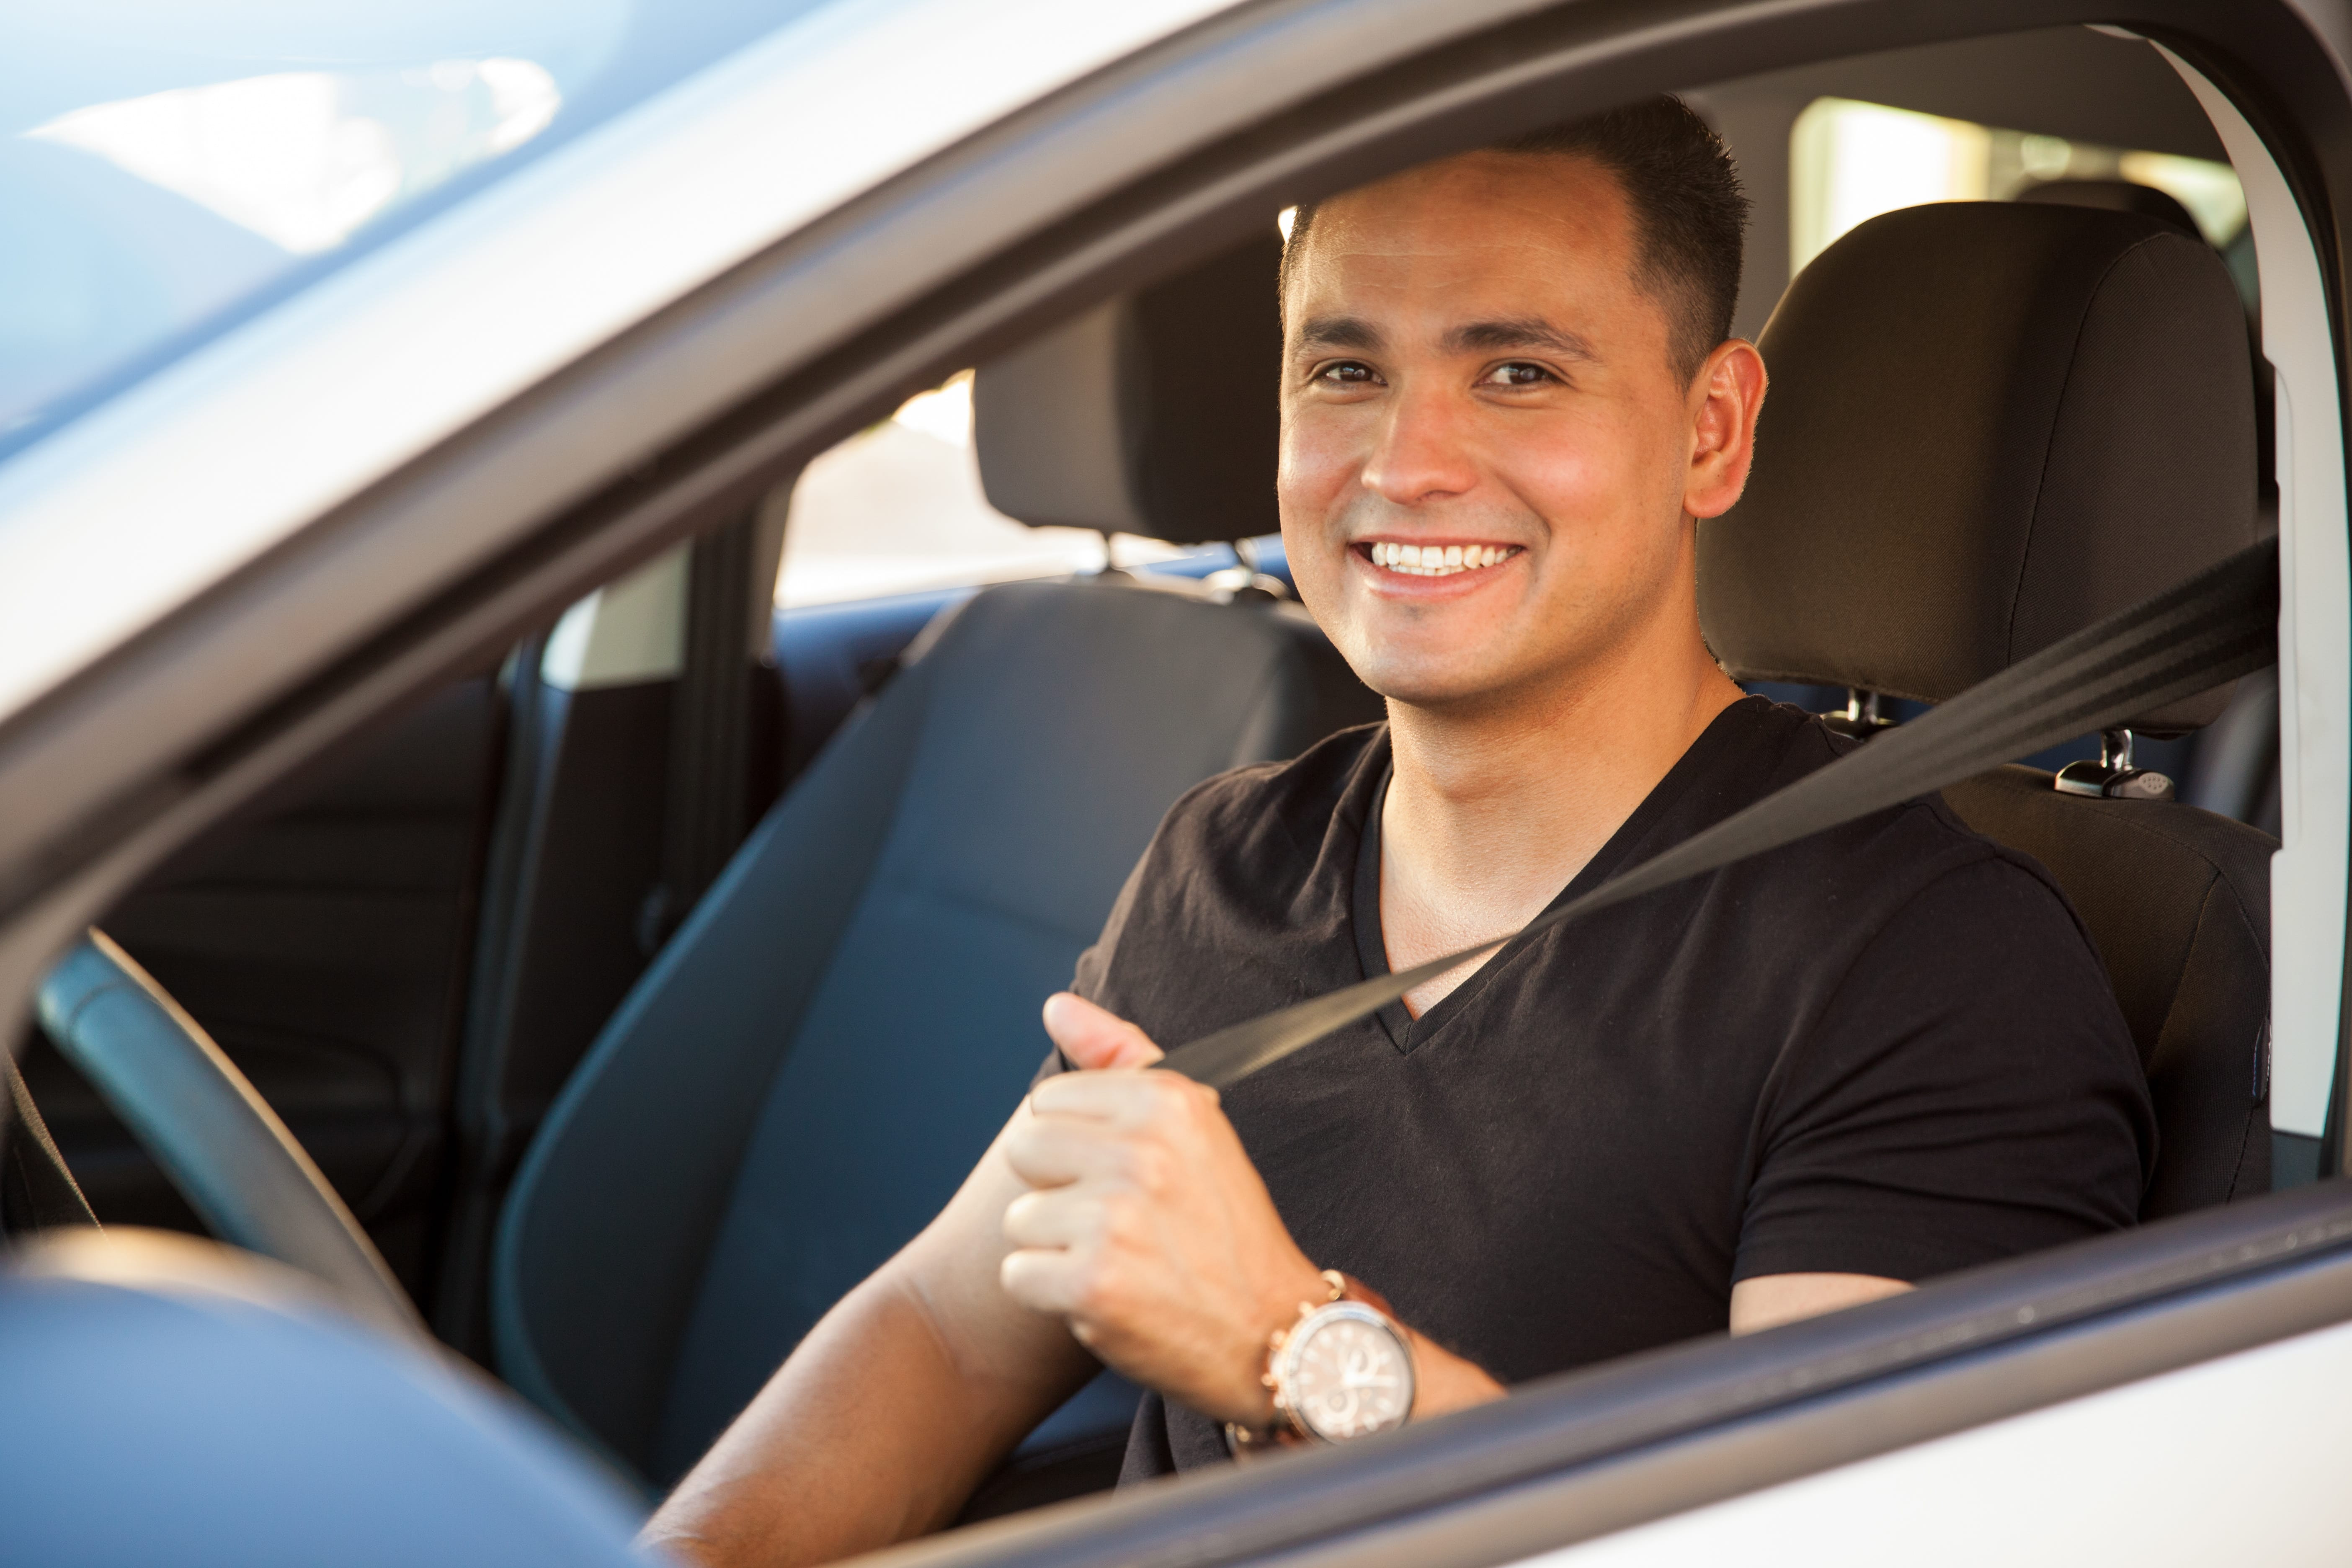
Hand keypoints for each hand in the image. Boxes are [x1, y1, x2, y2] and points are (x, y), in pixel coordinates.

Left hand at [998, 993, 1329, 1424]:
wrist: (1276, 1335)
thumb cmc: (1228, 1229)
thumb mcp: (1195, 1126)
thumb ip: (1123, 1056)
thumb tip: (1056, 1005)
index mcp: (1168, 1102)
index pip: (1052, 1100)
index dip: (1080, 1144)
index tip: (1126, 1175)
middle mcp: (1142, 1153)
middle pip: (1025, 1151)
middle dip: (1059, 1190)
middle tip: (1117, 1221)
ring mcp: (1115, 1221)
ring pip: (1019, 1217)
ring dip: (1057, 1247)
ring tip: (1119, 1260)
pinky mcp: (1093, 1285)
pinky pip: (1018, 1275)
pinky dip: (1053, 1295)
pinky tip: (1107, 1296)